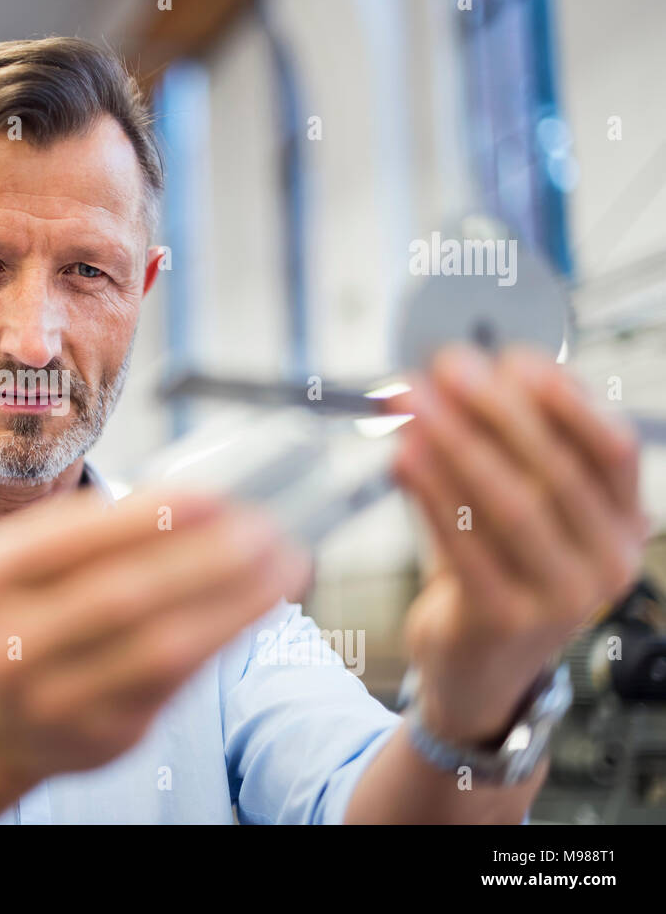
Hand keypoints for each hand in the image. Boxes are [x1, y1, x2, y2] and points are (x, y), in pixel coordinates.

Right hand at [0, 486, 309, 783]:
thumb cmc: (28, 616)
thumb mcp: (27, 567)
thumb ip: (93, 534)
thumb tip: (202, 500)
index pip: (67, 542)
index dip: (143, 519)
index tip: (211, 495)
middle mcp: (8, 647)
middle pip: (119, 596)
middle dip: (202, 557)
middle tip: (262, 526)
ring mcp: (54, 700)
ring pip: (159, 646)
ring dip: (232, 600)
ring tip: (281, 562)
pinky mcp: (104, 736)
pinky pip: (177, 680)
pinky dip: (226, 635)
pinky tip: (258, 603)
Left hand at [389, 345, 647, 745]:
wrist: (476, 667)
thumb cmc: (498, 568)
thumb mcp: (519, 507)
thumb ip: (504, 449)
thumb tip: (460, 375)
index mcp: (623, 524)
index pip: (612, 449)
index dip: (566, 398)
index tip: (513, 357)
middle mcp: (606, 563)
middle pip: (554, 469)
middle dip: (495, 408)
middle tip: (448, 367)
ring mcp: (561, 598)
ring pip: (508, 504)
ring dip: (455, 444)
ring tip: (412, 402)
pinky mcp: (504, 620)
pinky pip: (463, 546)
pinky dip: (430, 496)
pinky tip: (401, 457)